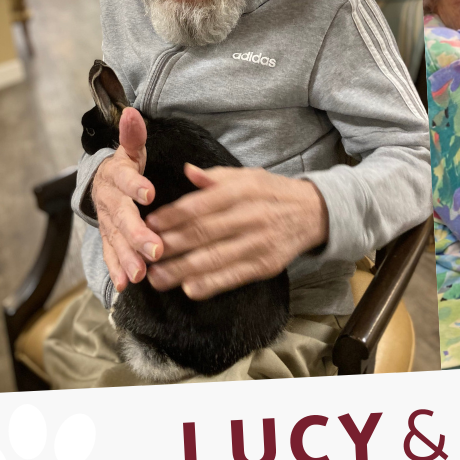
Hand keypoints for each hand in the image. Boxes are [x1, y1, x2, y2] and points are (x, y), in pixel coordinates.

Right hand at [91, 108, 163, 291]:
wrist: (102, 184)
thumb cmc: (126, 168)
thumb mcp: (130, 149)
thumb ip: (133, 135)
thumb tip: (132, 112)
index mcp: (117, 176)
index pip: (125, 179)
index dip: (136, 185)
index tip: (150, 192)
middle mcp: (110, 201)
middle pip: (122, 217)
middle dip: (137, 234)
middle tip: (154, 249)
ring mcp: (107, 223)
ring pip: (116, 241)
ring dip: (127, 258)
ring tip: (139, 273)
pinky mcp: (108, 239)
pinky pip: (110, 255)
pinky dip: (116, 270)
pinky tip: (124, 284)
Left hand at [145, 165, 329, 299]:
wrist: (314, 212)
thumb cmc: (272, 193)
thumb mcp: (248, 176)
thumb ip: (216, 176)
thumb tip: (188, 171)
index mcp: (244, 190)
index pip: (201, 204)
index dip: (173, 216)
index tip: (150, 224)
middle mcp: (252, 216)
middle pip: (204, 233)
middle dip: (171, 245)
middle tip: (145, 254)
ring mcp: (260, 243)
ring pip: (215, 258)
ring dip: (182, 270)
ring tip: (157, 277)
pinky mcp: (267, 265)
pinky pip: (234, 277)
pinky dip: (211, 284)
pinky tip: (189, 288)